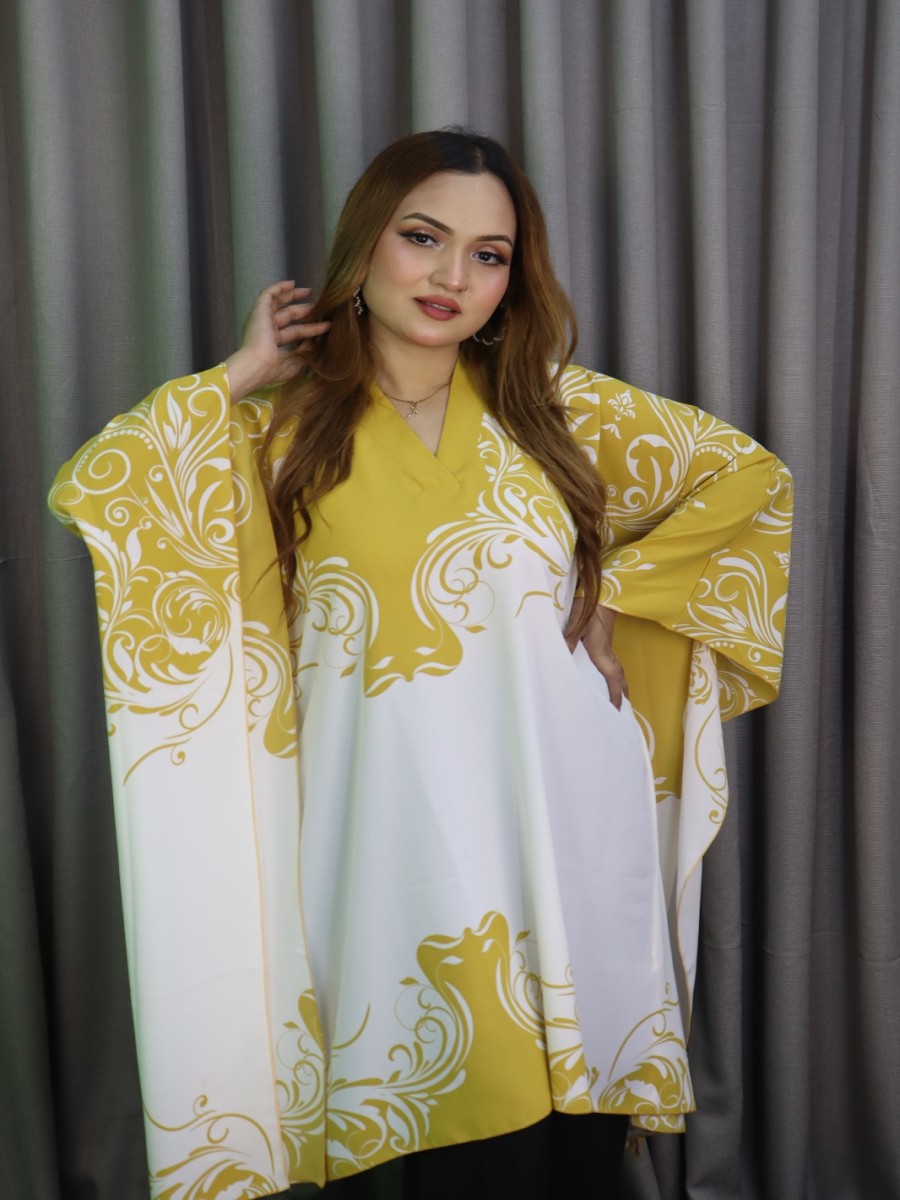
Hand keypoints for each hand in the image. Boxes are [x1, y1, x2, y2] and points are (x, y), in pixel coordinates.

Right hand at [225, 280, 330, 402]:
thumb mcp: (295, 363)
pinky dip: (279, 287)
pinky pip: (268, 294)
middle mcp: (266, 330)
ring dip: (293, 296)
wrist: (256, 365)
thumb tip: (316, 342)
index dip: (310, 329)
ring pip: (278, 302)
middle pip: (288, 315)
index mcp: (272, 344)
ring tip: (309, 291)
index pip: (294, 332)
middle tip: (320, 305)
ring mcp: (262, 319)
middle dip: (304, 310)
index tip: (325, 324)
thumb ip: (306, 352)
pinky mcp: (259, 310)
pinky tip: (292, 283)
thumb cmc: (273, 369)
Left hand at [565, 599, 626, 708]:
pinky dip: (614, 674)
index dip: (615, 695)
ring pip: (618, 670)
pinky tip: (608, 674)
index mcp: (601, 652)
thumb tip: (564, 656)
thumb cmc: (589, 607)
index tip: (618, 710)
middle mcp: (608, 652)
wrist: (603, 593)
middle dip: (622, 694)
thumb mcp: (577, 624)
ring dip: (620, 685)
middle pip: (620, 678)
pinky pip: (613, 663)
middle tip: (624, 710)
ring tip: (621, 697)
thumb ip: (570, 640)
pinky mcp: (605, 641)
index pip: (612, 679)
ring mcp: (608, 647)